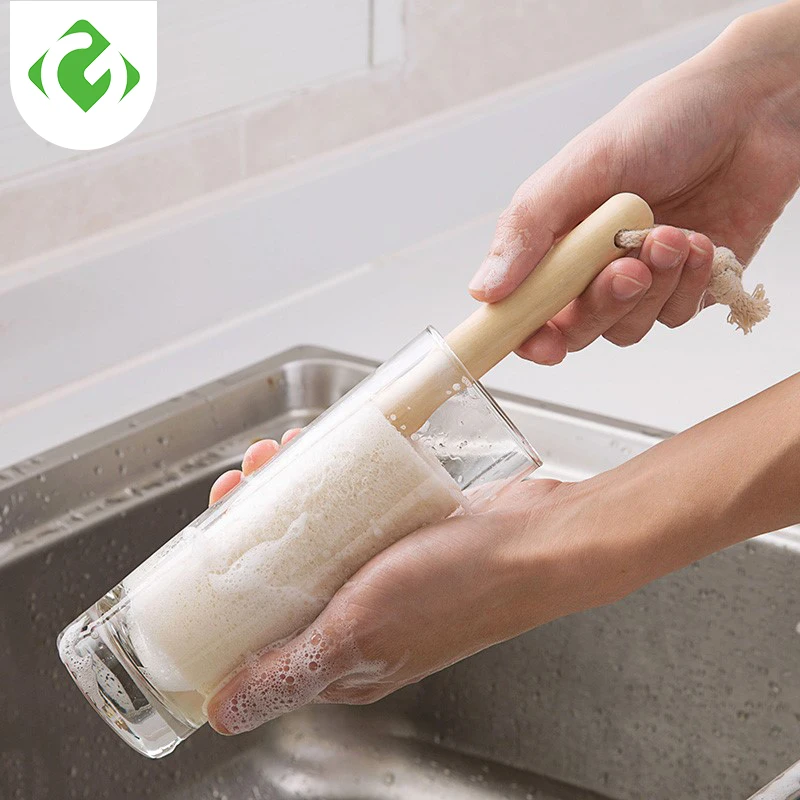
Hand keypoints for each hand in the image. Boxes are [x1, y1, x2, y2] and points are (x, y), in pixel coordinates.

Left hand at [204, 366, 799, 734]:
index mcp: (342, 661)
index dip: (220, 591)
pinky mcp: (405, 537)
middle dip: (251, 526)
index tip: (206, 539)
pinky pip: (353, 508)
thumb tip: (223, 710)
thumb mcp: (362, 631)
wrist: (543, 540)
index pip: (257, 635)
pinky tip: (324, 449)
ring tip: (280, 455)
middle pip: (281, 575)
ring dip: (288, 495)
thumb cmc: (464, 589)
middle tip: (243, 484)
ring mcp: (383, 576)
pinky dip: (331, 481)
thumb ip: (292, 670)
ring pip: (315, 534)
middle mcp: (359, 621)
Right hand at [469, 4, 799, 363]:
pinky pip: (676, 316)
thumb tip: (484, 289)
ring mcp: (644, 281)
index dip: (529, 335)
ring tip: (673, 236)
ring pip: (630, 328)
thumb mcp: (582, 167)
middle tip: (627, 269)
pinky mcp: (688, 288)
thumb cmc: (664, 122)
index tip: (541, 344)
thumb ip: (528, 229)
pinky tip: (699, 242)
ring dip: (652, 289)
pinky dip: (688, 285)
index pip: (528, 308)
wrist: (753, 109)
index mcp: (558, 241)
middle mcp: (595, 267)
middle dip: (602, 305)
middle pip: (578, 328)